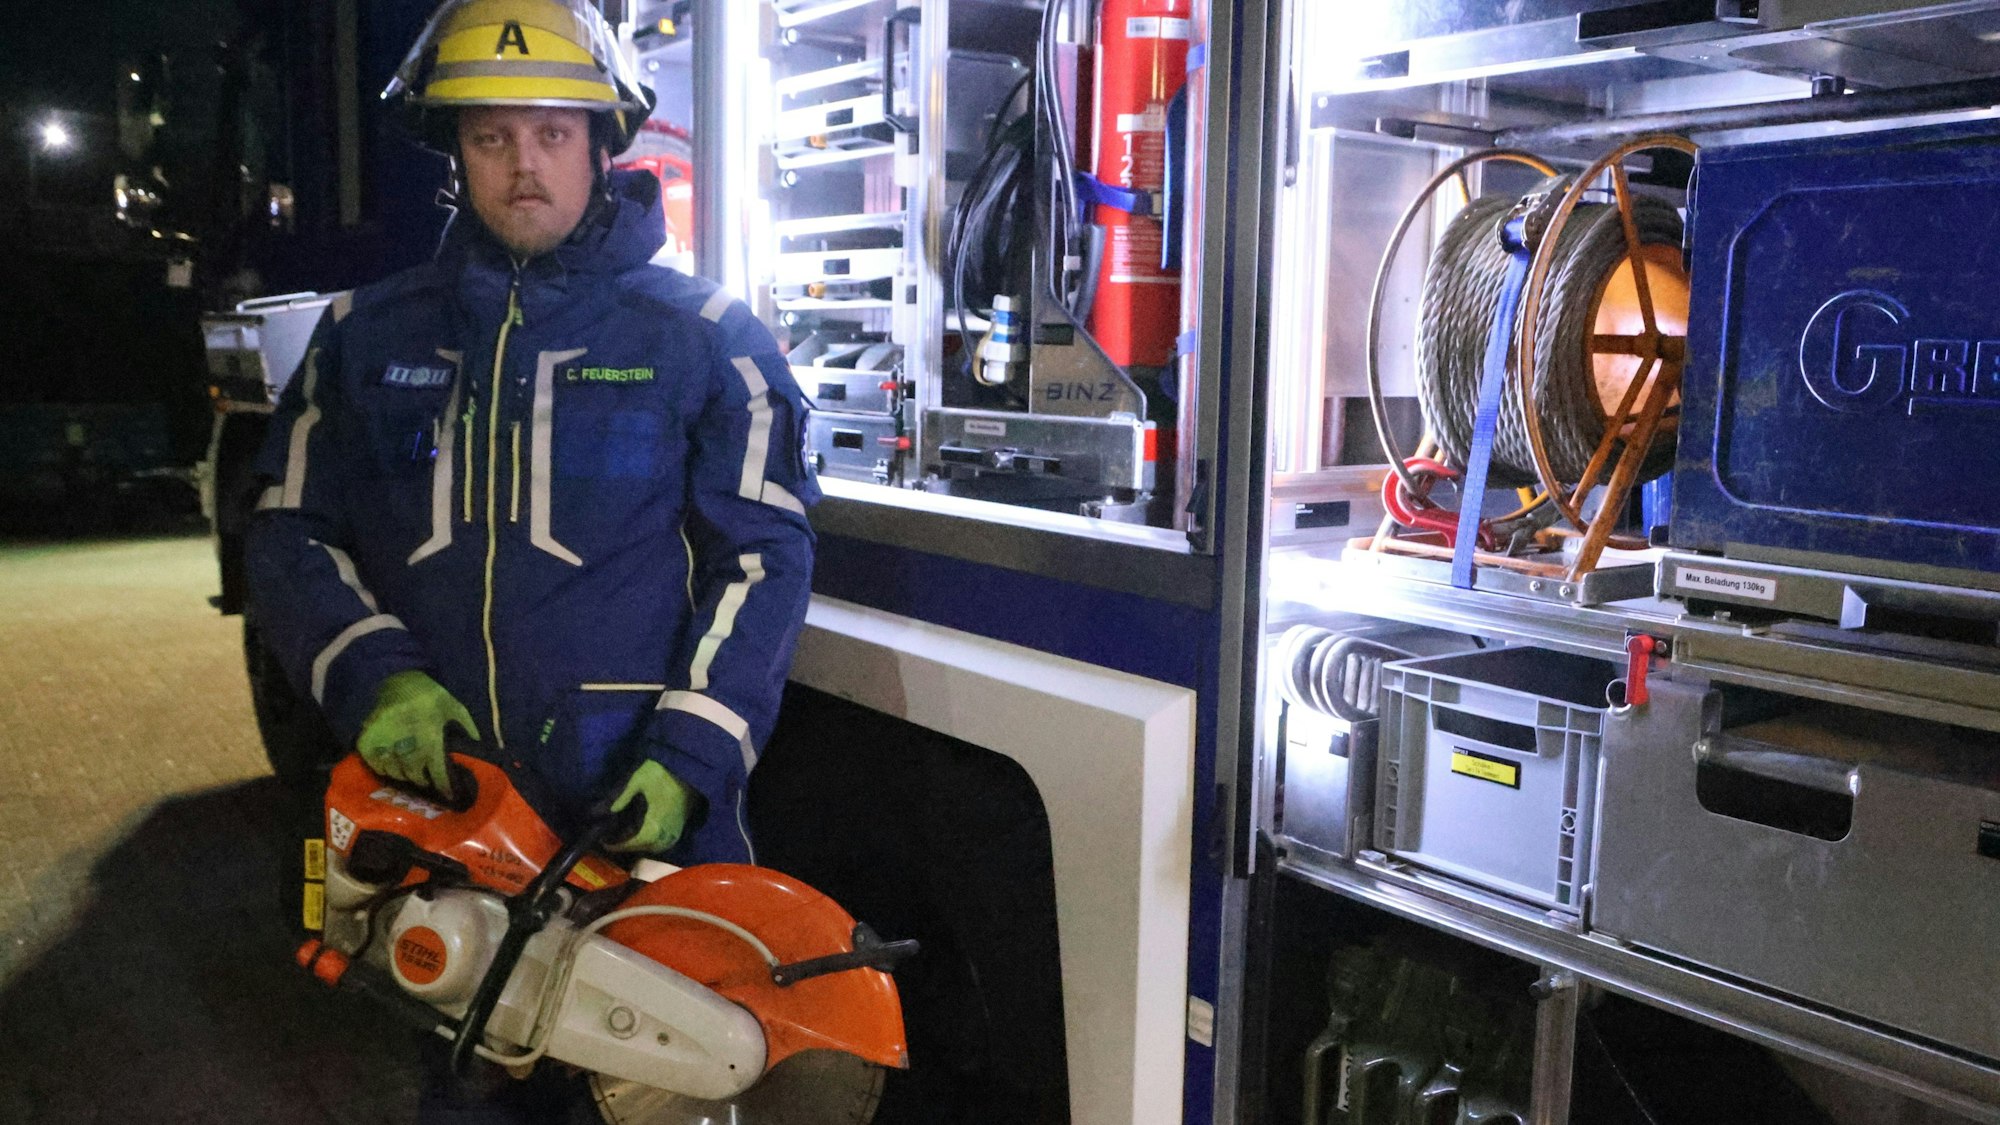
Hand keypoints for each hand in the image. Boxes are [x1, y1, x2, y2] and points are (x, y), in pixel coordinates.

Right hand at [357, 670, 476, 796]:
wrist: (398, 679)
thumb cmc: (430, 695)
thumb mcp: (455, 707)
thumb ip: (467, 729)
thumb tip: (478, 750)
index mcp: (430, 735)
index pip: (438, 771)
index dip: (444, 786)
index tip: (449, 796)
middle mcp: (407, 742)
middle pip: (415, 775)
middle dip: (423, 780)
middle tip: (427, 779)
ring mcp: (385, 742)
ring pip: (396, 772)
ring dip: (404, 775)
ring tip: (411, 772)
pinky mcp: (367, 741)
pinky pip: (376, 766)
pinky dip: (385, 769)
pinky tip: (393, 765)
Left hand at [607, 760, 693, 853]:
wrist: (689, 766)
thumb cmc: (662, 772)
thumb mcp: (638, 780)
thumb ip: (624, 797)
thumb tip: (610, 811)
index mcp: (654, 823)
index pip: (634, 842)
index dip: (619, 845)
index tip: (605, 843)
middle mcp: (666, 832)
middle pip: (646, 847)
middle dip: (629, 846)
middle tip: (614, 841)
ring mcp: (676, 830)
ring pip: (658, 847)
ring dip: (644, 846)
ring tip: (630, 839)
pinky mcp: (681, 825)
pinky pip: (667, 842)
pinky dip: (656, 843)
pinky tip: (647, 835)